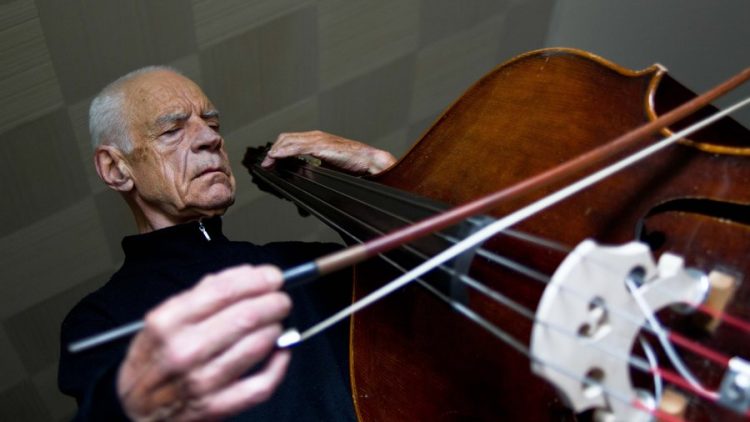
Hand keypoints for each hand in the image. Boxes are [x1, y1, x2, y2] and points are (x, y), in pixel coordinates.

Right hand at [117, 265, 290, 420]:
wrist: (135, 409)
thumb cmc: (155, 359)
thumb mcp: (162, 321)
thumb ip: (201, 295)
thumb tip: (245, 274)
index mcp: (167, 323)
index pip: (224, 291)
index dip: (257, 280)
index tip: (273, 277)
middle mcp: (183, 350)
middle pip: (245, 316)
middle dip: (273, 303)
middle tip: (281, 300)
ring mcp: (200, 381)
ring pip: (257, 346)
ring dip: (275, 330)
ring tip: (275, 324)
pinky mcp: (216, 407)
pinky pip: (261, 385)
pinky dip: (278, 365)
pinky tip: (281, 353)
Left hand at [261, 130, 395, 174]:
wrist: (367, 160)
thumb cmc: (352, 164)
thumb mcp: (328, 164)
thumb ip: (315, 167)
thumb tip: (304, 178)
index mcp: (316, 139)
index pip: (290, 139)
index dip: (278, 148)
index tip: (270, 161)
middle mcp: (315, 136)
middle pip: (286, 138)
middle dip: (273, 150)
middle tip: (266, 164)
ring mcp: (317, 140)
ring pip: (289, 141)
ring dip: (276, 152)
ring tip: (268, 163)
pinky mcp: (321, 146)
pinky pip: (298, 147)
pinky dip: (285, 151)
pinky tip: (277, 157)